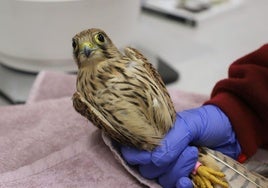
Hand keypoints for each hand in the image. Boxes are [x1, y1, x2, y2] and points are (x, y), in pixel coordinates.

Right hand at [121, 105, 240, 186]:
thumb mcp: (187, 123)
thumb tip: (156, 159)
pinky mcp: (183, 179)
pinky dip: (180, 186)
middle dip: (166, 161)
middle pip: (146, 169)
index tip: (154, 152)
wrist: (230, 133)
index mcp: (152, 137)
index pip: (132, 152)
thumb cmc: (205, 122)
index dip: (139, 155)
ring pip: (161, 179)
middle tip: (187, 148)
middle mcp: (157, 154)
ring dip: (178, 170)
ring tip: (194, 154)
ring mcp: (170, 168)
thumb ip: (170, 140)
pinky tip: (187, 181)